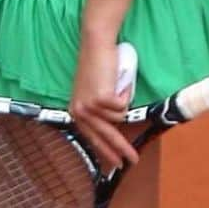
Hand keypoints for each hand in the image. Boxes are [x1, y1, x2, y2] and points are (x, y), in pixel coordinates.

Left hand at [69, 36, 136, 170]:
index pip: (92, 138)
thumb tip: (112, 126)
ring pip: (118, 118)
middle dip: (120, 150)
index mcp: (75, 112)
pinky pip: (122, 106)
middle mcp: (79, 112)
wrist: (96, 44)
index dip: (105, 152)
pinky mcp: (101, 99)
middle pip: (104, 137)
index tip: (116, 163)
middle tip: (133, 160)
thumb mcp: (93, 90)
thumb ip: (97, 109)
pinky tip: (119, 82)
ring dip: (123, 101)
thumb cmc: (97, 63)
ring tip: (119, 86)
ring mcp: (90, 106)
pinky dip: (125, 93)